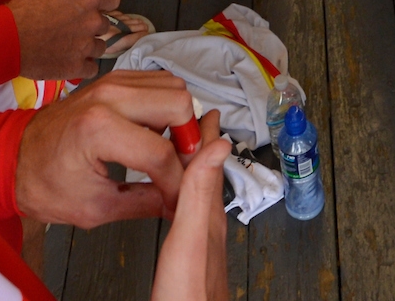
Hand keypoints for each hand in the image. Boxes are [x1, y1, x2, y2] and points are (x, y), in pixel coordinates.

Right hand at [11, 0, 123, 79]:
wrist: (9, 39)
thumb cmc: (25, 9)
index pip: (113, 0)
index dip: (104, 5)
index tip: (95, 10)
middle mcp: (93, 21)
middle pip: (105, 26)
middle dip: (92, 27)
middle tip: (74, 30)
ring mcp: (86, 46)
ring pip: (100, 48)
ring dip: (89, 47)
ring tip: (71, 48)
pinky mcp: (77, 68)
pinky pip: (92, 69)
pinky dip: (84, 66)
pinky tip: (72, 63)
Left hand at [12, 69, 192, 225]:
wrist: (14, 157)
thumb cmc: (45, 183)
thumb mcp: (95, 207)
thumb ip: (145, 203)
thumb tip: (181, 204)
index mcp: (98, 130)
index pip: (161, 153)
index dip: (177, 181)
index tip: (178, 197)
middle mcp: (108, 96)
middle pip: (179, 102)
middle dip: (186, 138)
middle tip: (178, 164)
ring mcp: (111, 82)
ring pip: (173, 86)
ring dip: (178, 119)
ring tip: (165, 149)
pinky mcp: (114, 79)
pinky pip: (157, 81)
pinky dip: (165, 106)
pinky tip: (152, 133)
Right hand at [151, 118, 231, 300]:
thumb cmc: (187, 295)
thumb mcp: (189, 237)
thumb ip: (200, 193)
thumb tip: (218, 145)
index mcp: (207, 216)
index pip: (208, 165)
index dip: (205, 137)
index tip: (202, 112)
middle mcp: (207, 227)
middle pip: (206, 177)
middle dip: (201, 149)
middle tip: (196, 125)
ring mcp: (200, 244)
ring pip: (198, 196)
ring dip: (193, 171)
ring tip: (185, 154)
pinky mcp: (189, 260)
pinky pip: (189, 215)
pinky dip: (182, 198)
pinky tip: (176, 204)